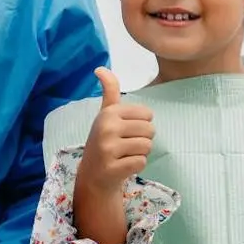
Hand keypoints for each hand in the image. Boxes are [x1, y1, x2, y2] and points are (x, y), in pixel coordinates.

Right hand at [75, 68, 154, 197]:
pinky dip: (136, 166)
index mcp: (109, 112)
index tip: (125, 131)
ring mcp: (108, 148)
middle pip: (150, 130)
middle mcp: (106, 127)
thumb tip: (100, 68)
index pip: (148, 115)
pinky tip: (122, 166)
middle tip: (125, 146)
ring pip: (147, 147)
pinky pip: (141, 162)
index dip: (141, 125)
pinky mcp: (112, 168)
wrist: (93, 175)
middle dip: (143, 140)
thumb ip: (109, 91)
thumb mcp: (106, 114)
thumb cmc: (105, 141)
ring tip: (124, 155)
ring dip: (140, 153)